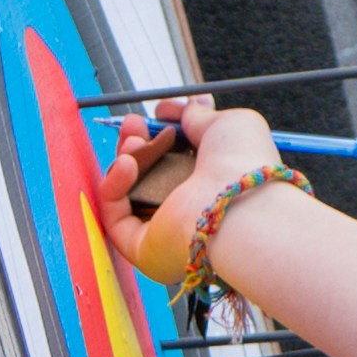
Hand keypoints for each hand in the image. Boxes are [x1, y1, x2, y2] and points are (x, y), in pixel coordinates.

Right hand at [101, 95, 279, 288]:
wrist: (240, 205)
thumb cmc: (243, 165)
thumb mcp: (227, 125)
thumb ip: (200, 116)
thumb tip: (187, 106)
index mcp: (212, 190)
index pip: (177, 165)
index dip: (161, 137)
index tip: (156, 115)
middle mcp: (189, 214)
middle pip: (148, 179)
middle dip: (136, 145)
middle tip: (132, 123)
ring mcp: (164, 234)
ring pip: (128, 195)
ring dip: (124, 161)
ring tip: (135, 142)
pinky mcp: (142, 249)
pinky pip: (115, 215)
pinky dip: (114, 185)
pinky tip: (126, 163)